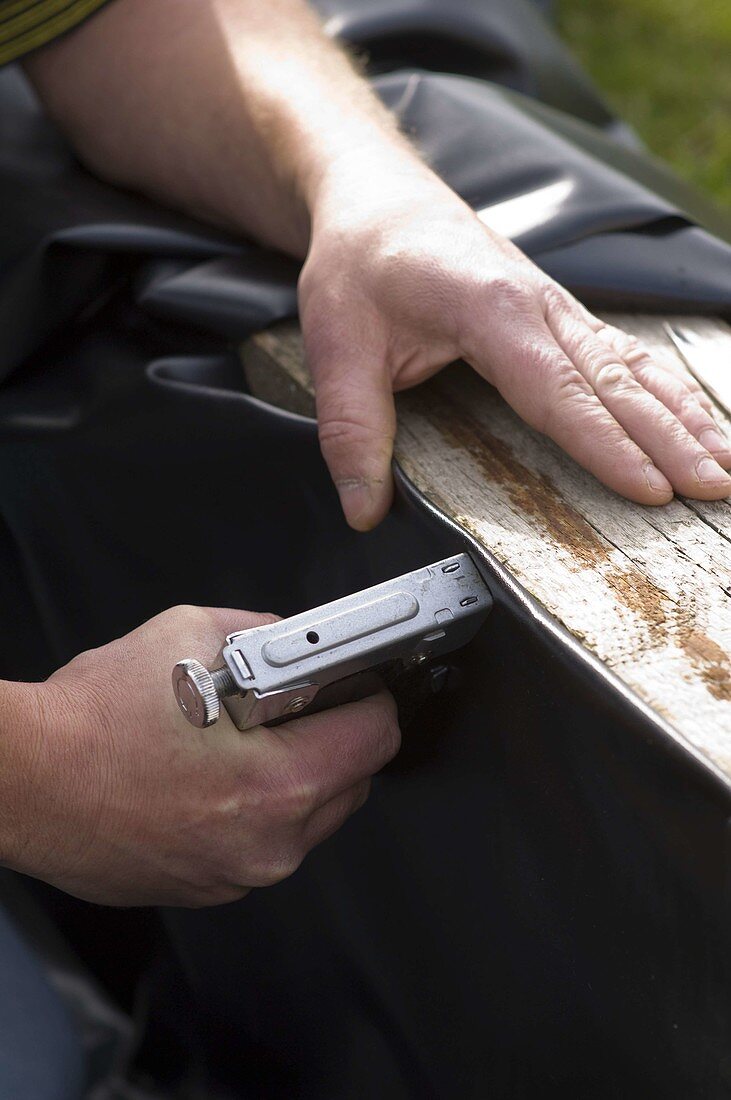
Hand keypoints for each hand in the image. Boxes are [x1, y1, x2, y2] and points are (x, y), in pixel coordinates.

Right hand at [3, 606, 398, 906]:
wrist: (26, 779)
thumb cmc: (92, 720)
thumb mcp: (191, 635)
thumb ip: (264, 633)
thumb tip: (294, 641)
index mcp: (279, 785)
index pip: (376, 736)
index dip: (369, 694)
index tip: (356, 682)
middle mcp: (268, 844)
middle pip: (353, 782)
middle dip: (333, 736)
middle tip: (293, 705)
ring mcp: (237, 876)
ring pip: (310, 818)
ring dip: (295, 776)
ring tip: (240, 740)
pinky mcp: (208, 888)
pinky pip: (262, 843)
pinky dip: (255, 809)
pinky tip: (210, 777)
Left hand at [300, 153, 730, 529]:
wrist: (378, 196)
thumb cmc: (361, 262)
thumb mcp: (337, 344)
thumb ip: (352, 430)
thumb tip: (364, 510)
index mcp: (492, 312)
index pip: (561, 391)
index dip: (608, 445)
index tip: (651, 489)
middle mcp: (541, 307)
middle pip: (617, 382)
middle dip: (672, 441)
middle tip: (715, 490)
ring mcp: (557, 308)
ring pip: (635, 367)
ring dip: (684, 417)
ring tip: (725, 465)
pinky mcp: (559, 315)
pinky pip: (626, 354)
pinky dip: (667, 391)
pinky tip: (695, 419)